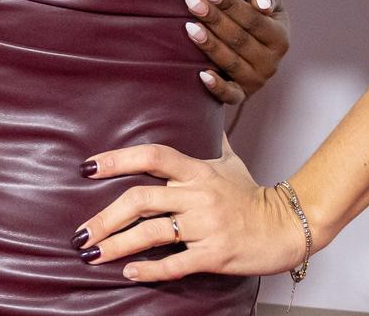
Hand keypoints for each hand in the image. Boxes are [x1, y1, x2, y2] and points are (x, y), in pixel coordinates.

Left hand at [75, 136, 306, 281]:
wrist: (288, 228)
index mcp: (197, 171)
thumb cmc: (254, 196)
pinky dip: (150, 270)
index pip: (152, 156)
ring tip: (92, 254)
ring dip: (117, 245)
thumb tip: (202, 95)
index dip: (117, 160)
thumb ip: (211, 137)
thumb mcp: (231, 161)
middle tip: (80, 233)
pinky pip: (176, 263)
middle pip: (141, 199)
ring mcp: (206, 226)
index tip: (88, 168)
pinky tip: (129, 272)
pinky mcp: (215, 254)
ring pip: (152, 233)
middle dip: (105, 217)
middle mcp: (198, 195)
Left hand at [184, 0, 289, 104]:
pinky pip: (230, 95)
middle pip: (239, 39)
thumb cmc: (255, 14)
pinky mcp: (242, 95)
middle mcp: (271, 63)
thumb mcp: (267, 0)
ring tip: (190, 27)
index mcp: (280, 38)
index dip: (229, 5)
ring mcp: (257, 80)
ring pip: (232, 63)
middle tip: (192, 3)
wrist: (250, 42)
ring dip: (210, 45)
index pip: (253, 20)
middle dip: (214, 19)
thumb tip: (262, 5)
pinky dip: (217, 87)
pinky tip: (202, 75)